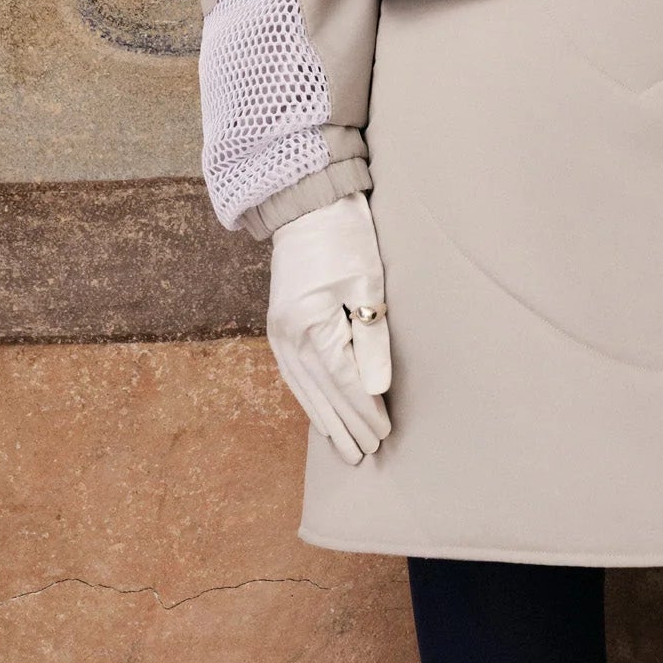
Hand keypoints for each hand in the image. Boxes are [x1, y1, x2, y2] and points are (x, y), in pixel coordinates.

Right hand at [266, 191, 393, 462]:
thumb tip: (375, 389)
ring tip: (343, 448)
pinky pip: (293, 374)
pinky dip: (309, 399)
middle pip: (321, 392)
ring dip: (325, 420)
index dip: (365, 410)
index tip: (384, 434)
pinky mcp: (279, 326)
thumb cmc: (345, 239)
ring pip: (304, 388)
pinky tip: (320, 415)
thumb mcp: (368, 284)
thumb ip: (372, 339)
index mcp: (311, 323)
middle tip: (366, 456)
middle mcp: (288, 334)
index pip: (344, 380)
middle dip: (345, 426)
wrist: (307, 207)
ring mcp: (279, 332)